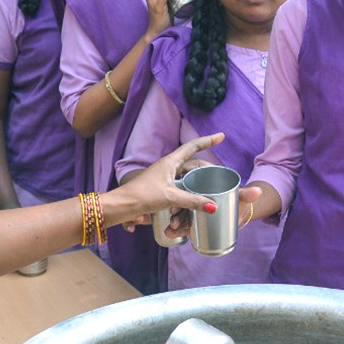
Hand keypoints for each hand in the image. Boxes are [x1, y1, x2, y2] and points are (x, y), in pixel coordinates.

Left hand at [107, 134, 227, 226]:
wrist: (122, 205)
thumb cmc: (143, 195)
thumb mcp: (171, 197)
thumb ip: (193, 201)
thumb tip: (213, 206)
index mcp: (170, 162)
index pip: (193, 147)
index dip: (208, 141)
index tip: (221, 136)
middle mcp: (168, 167)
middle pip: (192, 164)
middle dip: (206, 168)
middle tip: (219, 173)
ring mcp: (164, 178)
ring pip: (187, 177)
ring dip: (198, 181)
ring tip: (210, 186)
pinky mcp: (161, 189)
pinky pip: (180, 187)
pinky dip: (189, 192)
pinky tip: (196, 199)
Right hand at [163, 184, 261, 237]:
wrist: (237, 213)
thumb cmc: (236, 200)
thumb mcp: (239, 198)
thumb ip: (247, 195)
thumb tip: (258, 191)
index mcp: (203, 176)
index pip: (189, 178)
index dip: (184, 186)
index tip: (183, 196)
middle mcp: (193, 188)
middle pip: (180, 196)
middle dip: (176, 207)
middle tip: (174, 217)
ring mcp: (190, 203)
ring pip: (178, 209)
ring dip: (173, 218)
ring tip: (172, 228)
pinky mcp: (189, 215)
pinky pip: (180, 219)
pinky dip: (174, 226)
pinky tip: (169, 232)